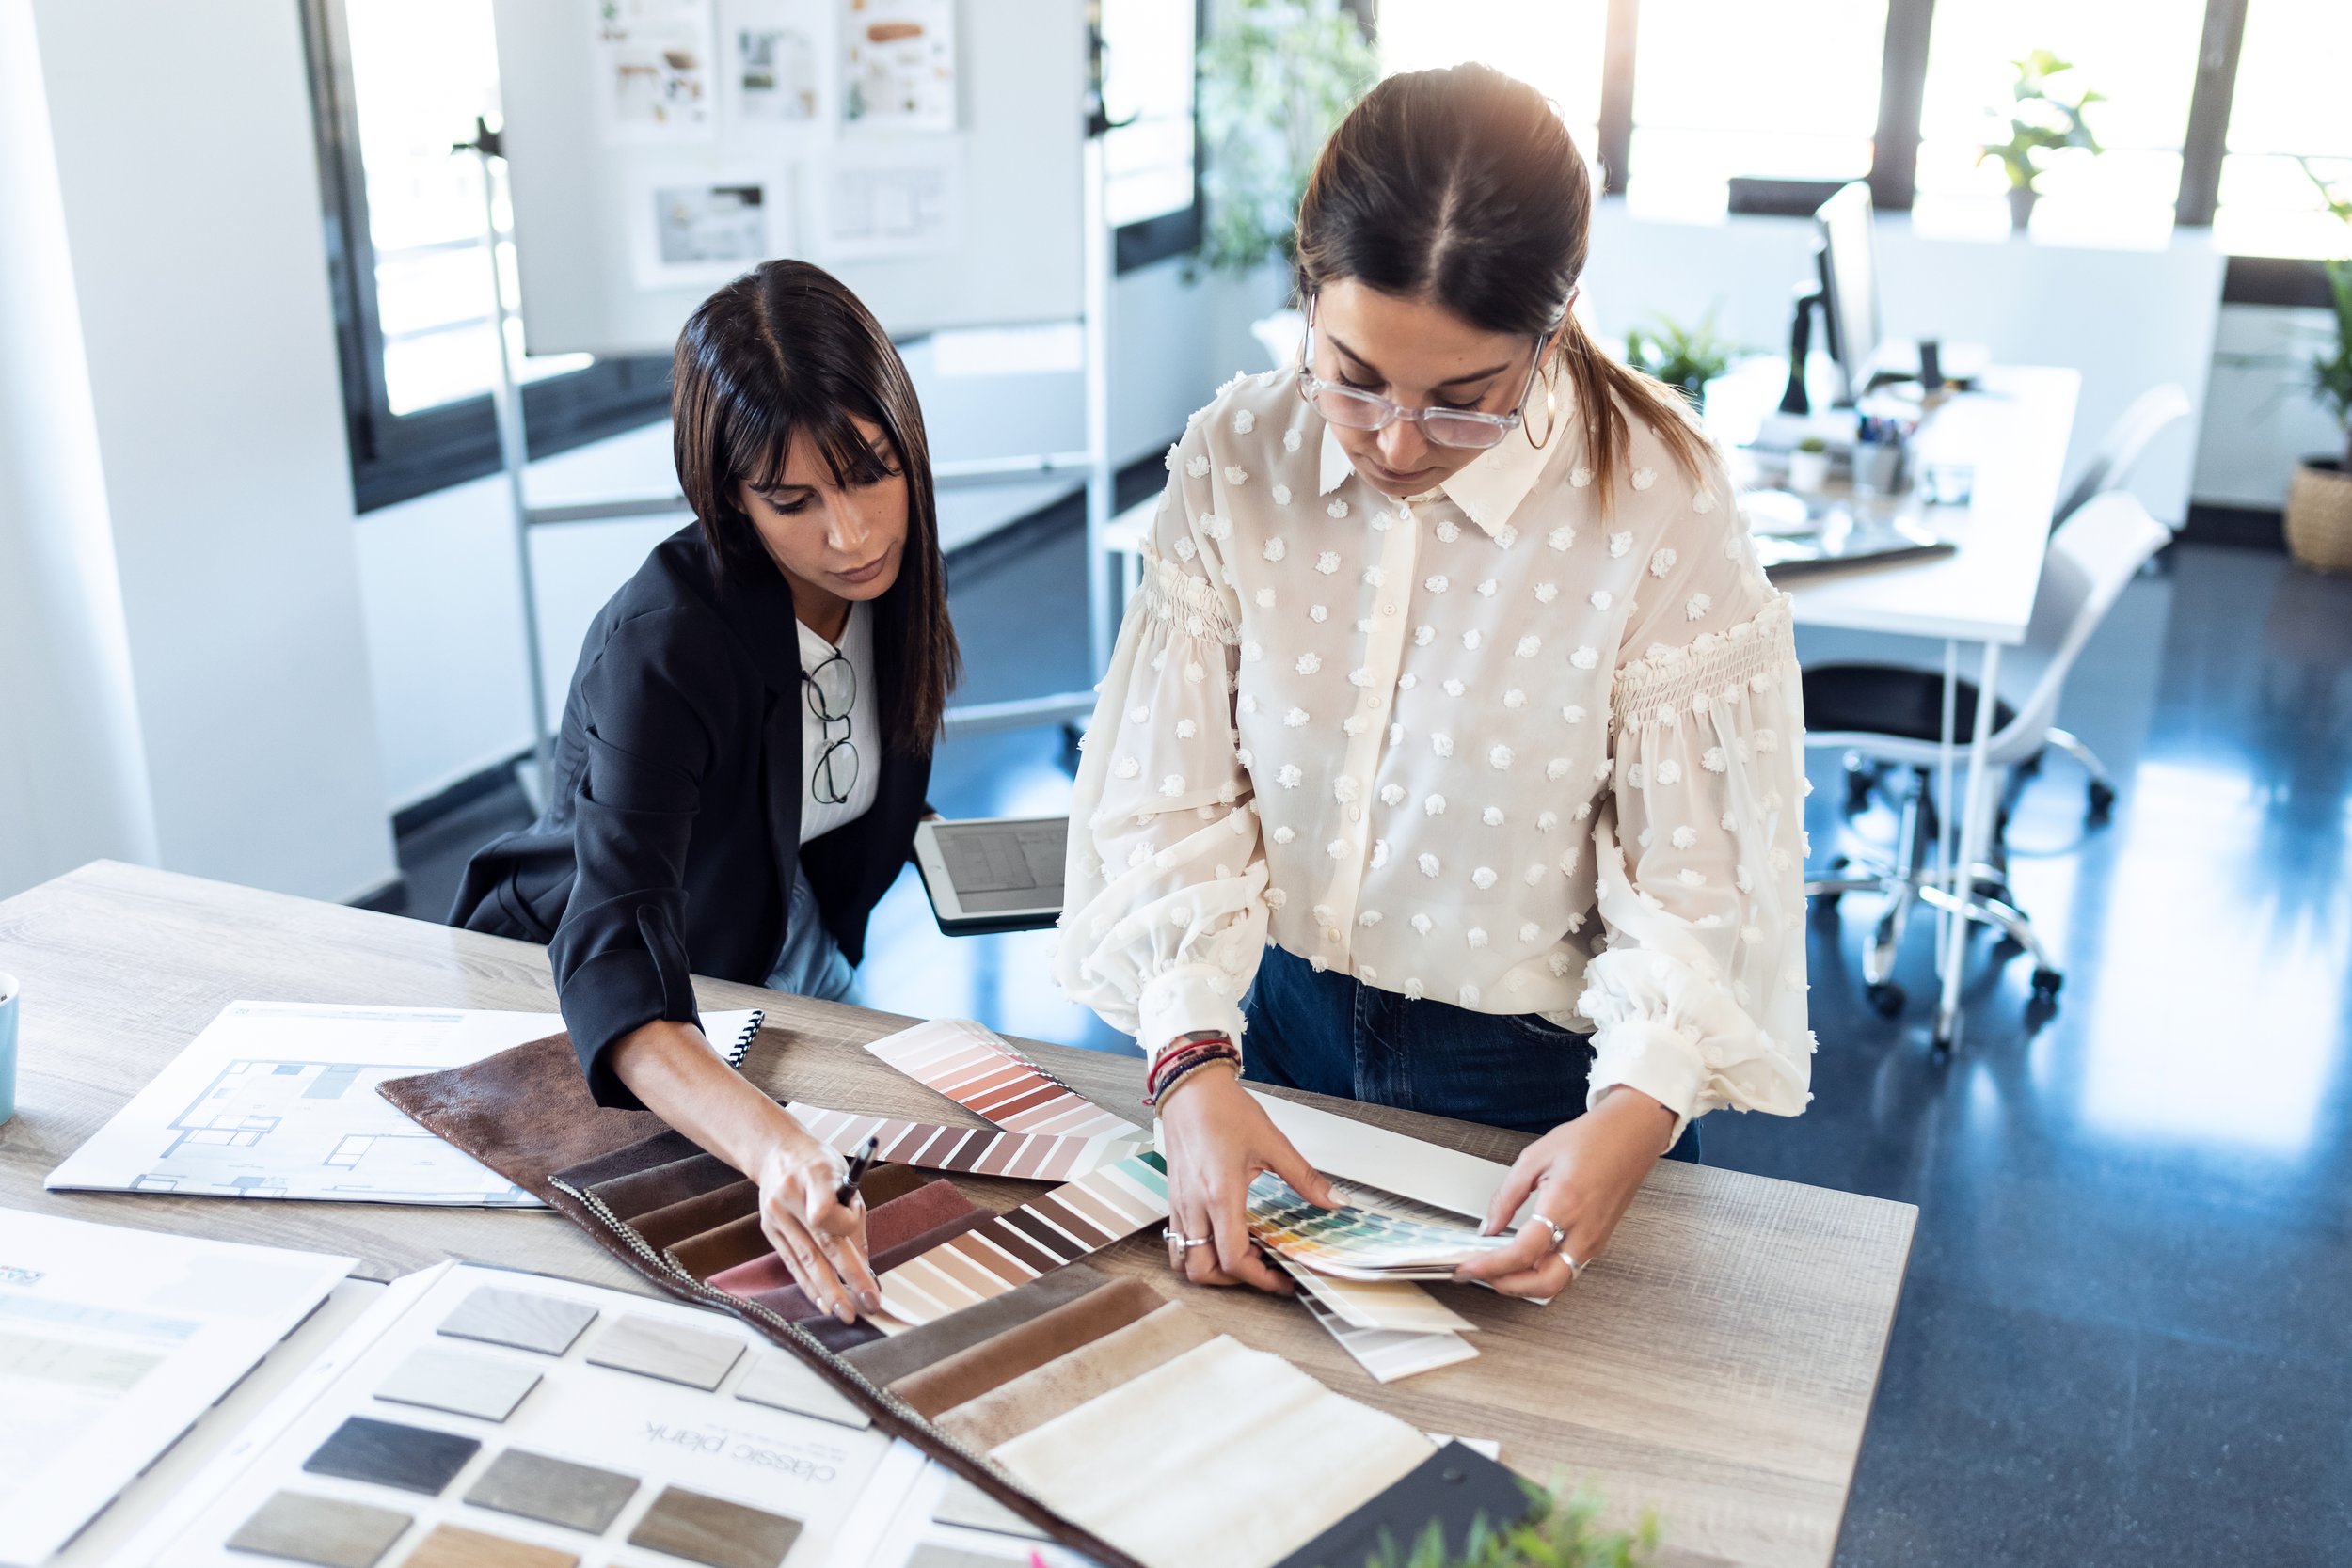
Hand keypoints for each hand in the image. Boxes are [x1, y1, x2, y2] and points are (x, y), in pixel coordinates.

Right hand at [751, 1123, 879, 1323]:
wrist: (777, 1152)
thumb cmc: (819, 1165)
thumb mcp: (843, 1177)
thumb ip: (853, 1217)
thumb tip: (866, 1265)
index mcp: (814, 1174)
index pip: (827, 1211)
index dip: (847, 1229)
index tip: (861, 1237)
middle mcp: (790, 1196)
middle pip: (820, 1244)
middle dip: (847, 1278)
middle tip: (868, 1303)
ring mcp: (775, 1214)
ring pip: (804, 1259)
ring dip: (827, 1290)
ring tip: (846, 1313)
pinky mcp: (768, 1229)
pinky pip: (791, 1262)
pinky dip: (808, 1284)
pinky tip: (822, 1302)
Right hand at [1154, 1066, 1335, 1293]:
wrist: (1191, 1088)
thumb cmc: (1225, 1110)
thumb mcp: (1272, 1143)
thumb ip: (1304, 1177)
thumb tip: (1334, 1200)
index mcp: (1220, 1195)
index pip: (1233, 1259)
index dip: (1260, 1279)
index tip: (1282, 1279)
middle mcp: (1194, 1205)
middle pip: (1203, 1271)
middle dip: (1233, 1281)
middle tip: (1262, 1269)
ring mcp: (1179, 1204)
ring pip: (1184, 1261)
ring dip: (1210, 1269)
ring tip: (1239, 1256)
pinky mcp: (1173, 1198)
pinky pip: (1177, 1240)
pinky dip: (1197, 1251)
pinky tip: (1221, 1234)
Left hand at [1452, 1087, 1677, 1299]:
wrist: (1632, 1134)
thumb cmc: (1592, 1139)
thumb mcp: (1536, 1157)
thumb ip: (1507, 1196)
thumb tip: (1489, 1226)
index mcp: (1565, 1203)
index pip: (1524, 1251)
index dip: (1491, 1265)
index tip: (1468, 1267)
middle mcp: (1584, 1229)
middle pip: (1546, 1282)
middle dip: (1509, 1286)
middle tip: (1482, 1274)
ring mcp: (1595, 1238)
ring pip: (1558, 1281)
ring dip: (1525, 1283)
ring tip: (1498, 1268)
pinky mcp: (1600, 1240)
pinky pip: (1568, 1269)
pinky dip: (1542, 1272)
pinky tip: (1525, 1260)